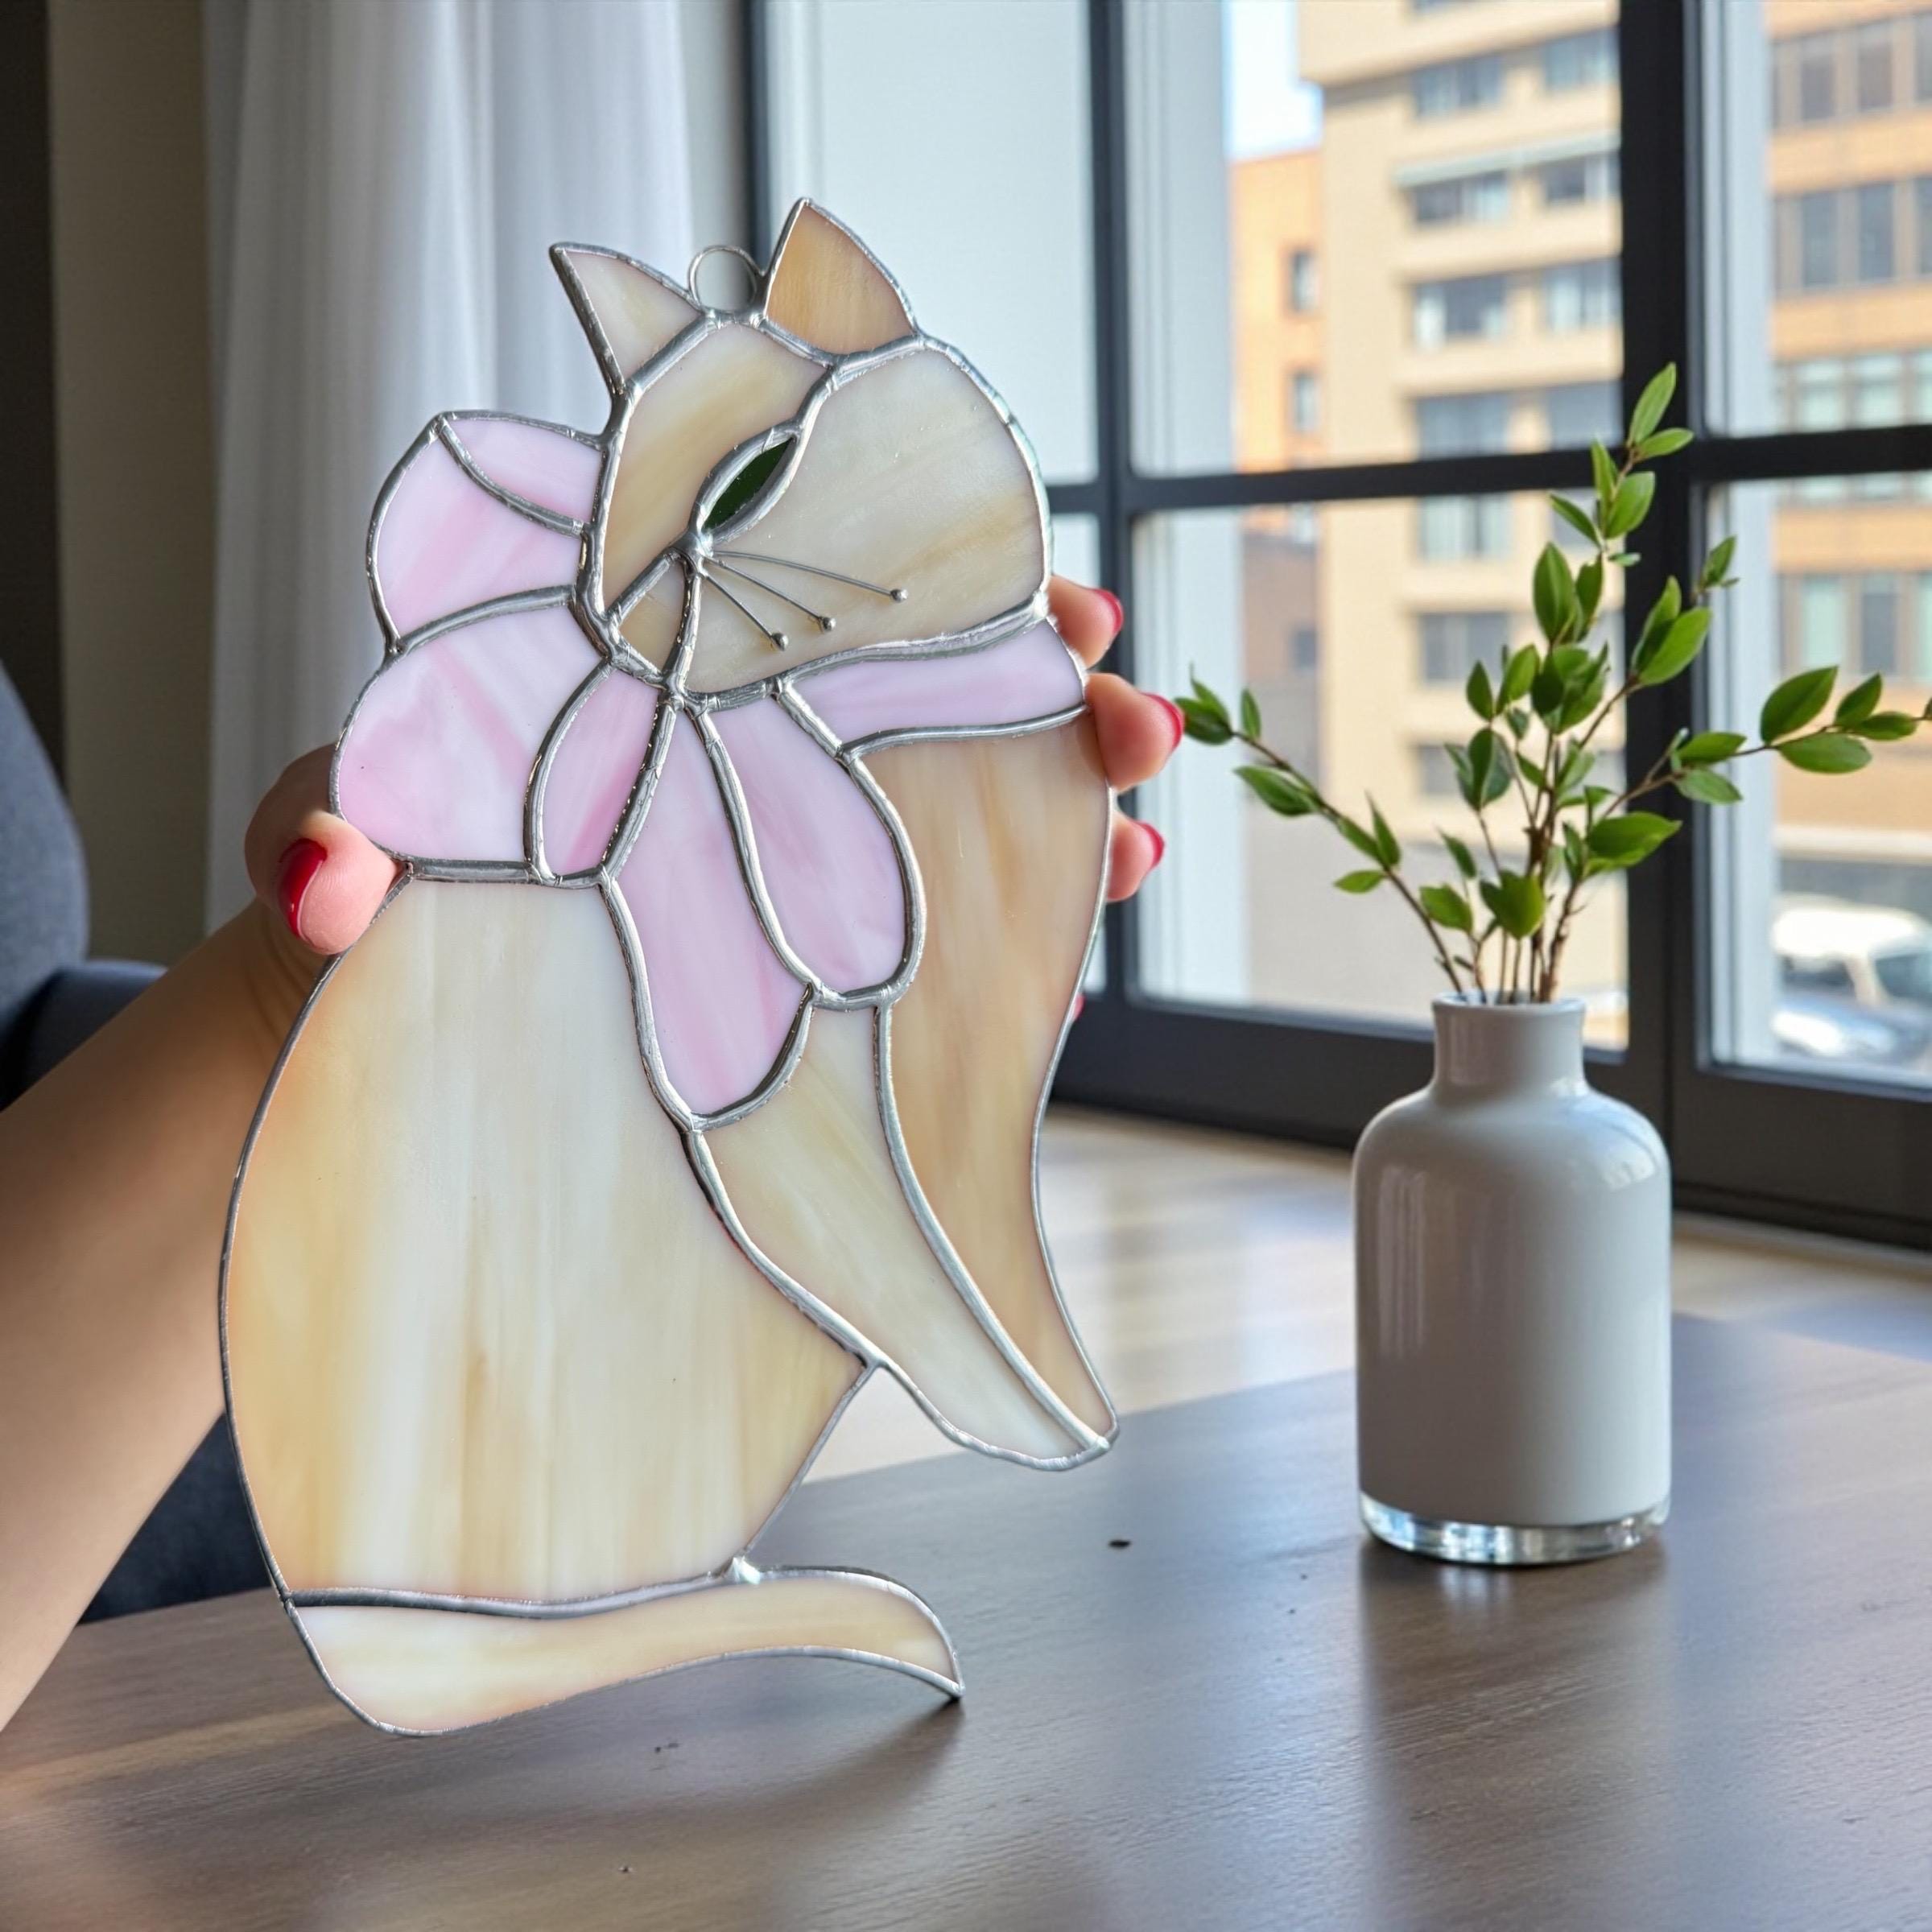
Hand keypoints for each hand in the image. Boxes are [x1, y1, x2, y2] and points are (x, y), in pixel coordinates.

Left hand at [244, 577, 1175, 959]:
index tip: (1041, 583)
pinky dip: (1018, 949)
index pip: (830, 586)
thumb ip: (318, 840)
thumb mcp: (327, 840)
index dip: (946, 577)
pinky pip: (936, 953)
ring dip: (1068, 818)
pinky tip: (1082, 960)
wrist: (379, 1009)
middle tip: (1128, 712)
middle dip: (1051, 695)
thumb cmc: (374, 877)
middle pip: (934, 698)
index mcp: (671, 664)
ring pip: (965, 818)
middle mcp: (756, 745)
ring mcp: (797, 858)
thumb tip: (330, 883)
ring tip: (1143, 832)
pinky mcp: (816, 975)